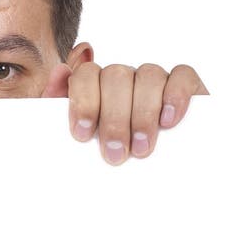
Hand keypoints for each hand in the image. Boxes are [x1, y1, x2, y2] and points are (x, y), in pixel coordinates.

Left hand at [41, 62, 208, 164]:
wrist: (152, 173)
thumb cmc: (108, 151)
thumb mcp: (80, 136)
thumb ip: (59, 105)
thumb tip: (60, 71)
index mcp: (96, 86)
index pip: (86, 75)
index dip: (83, 101)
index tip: (83, 134)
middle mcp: (123, 78)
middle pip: (115, 77)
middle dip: (114, 118)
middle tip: (115, 154)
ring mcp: (153, 79)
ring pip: (147, 75)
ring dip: (143, 114)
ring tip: (141, 148)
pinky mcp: (184, 84)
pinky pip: (181, 75)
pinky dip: (175, 96)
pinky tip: (168, 120)